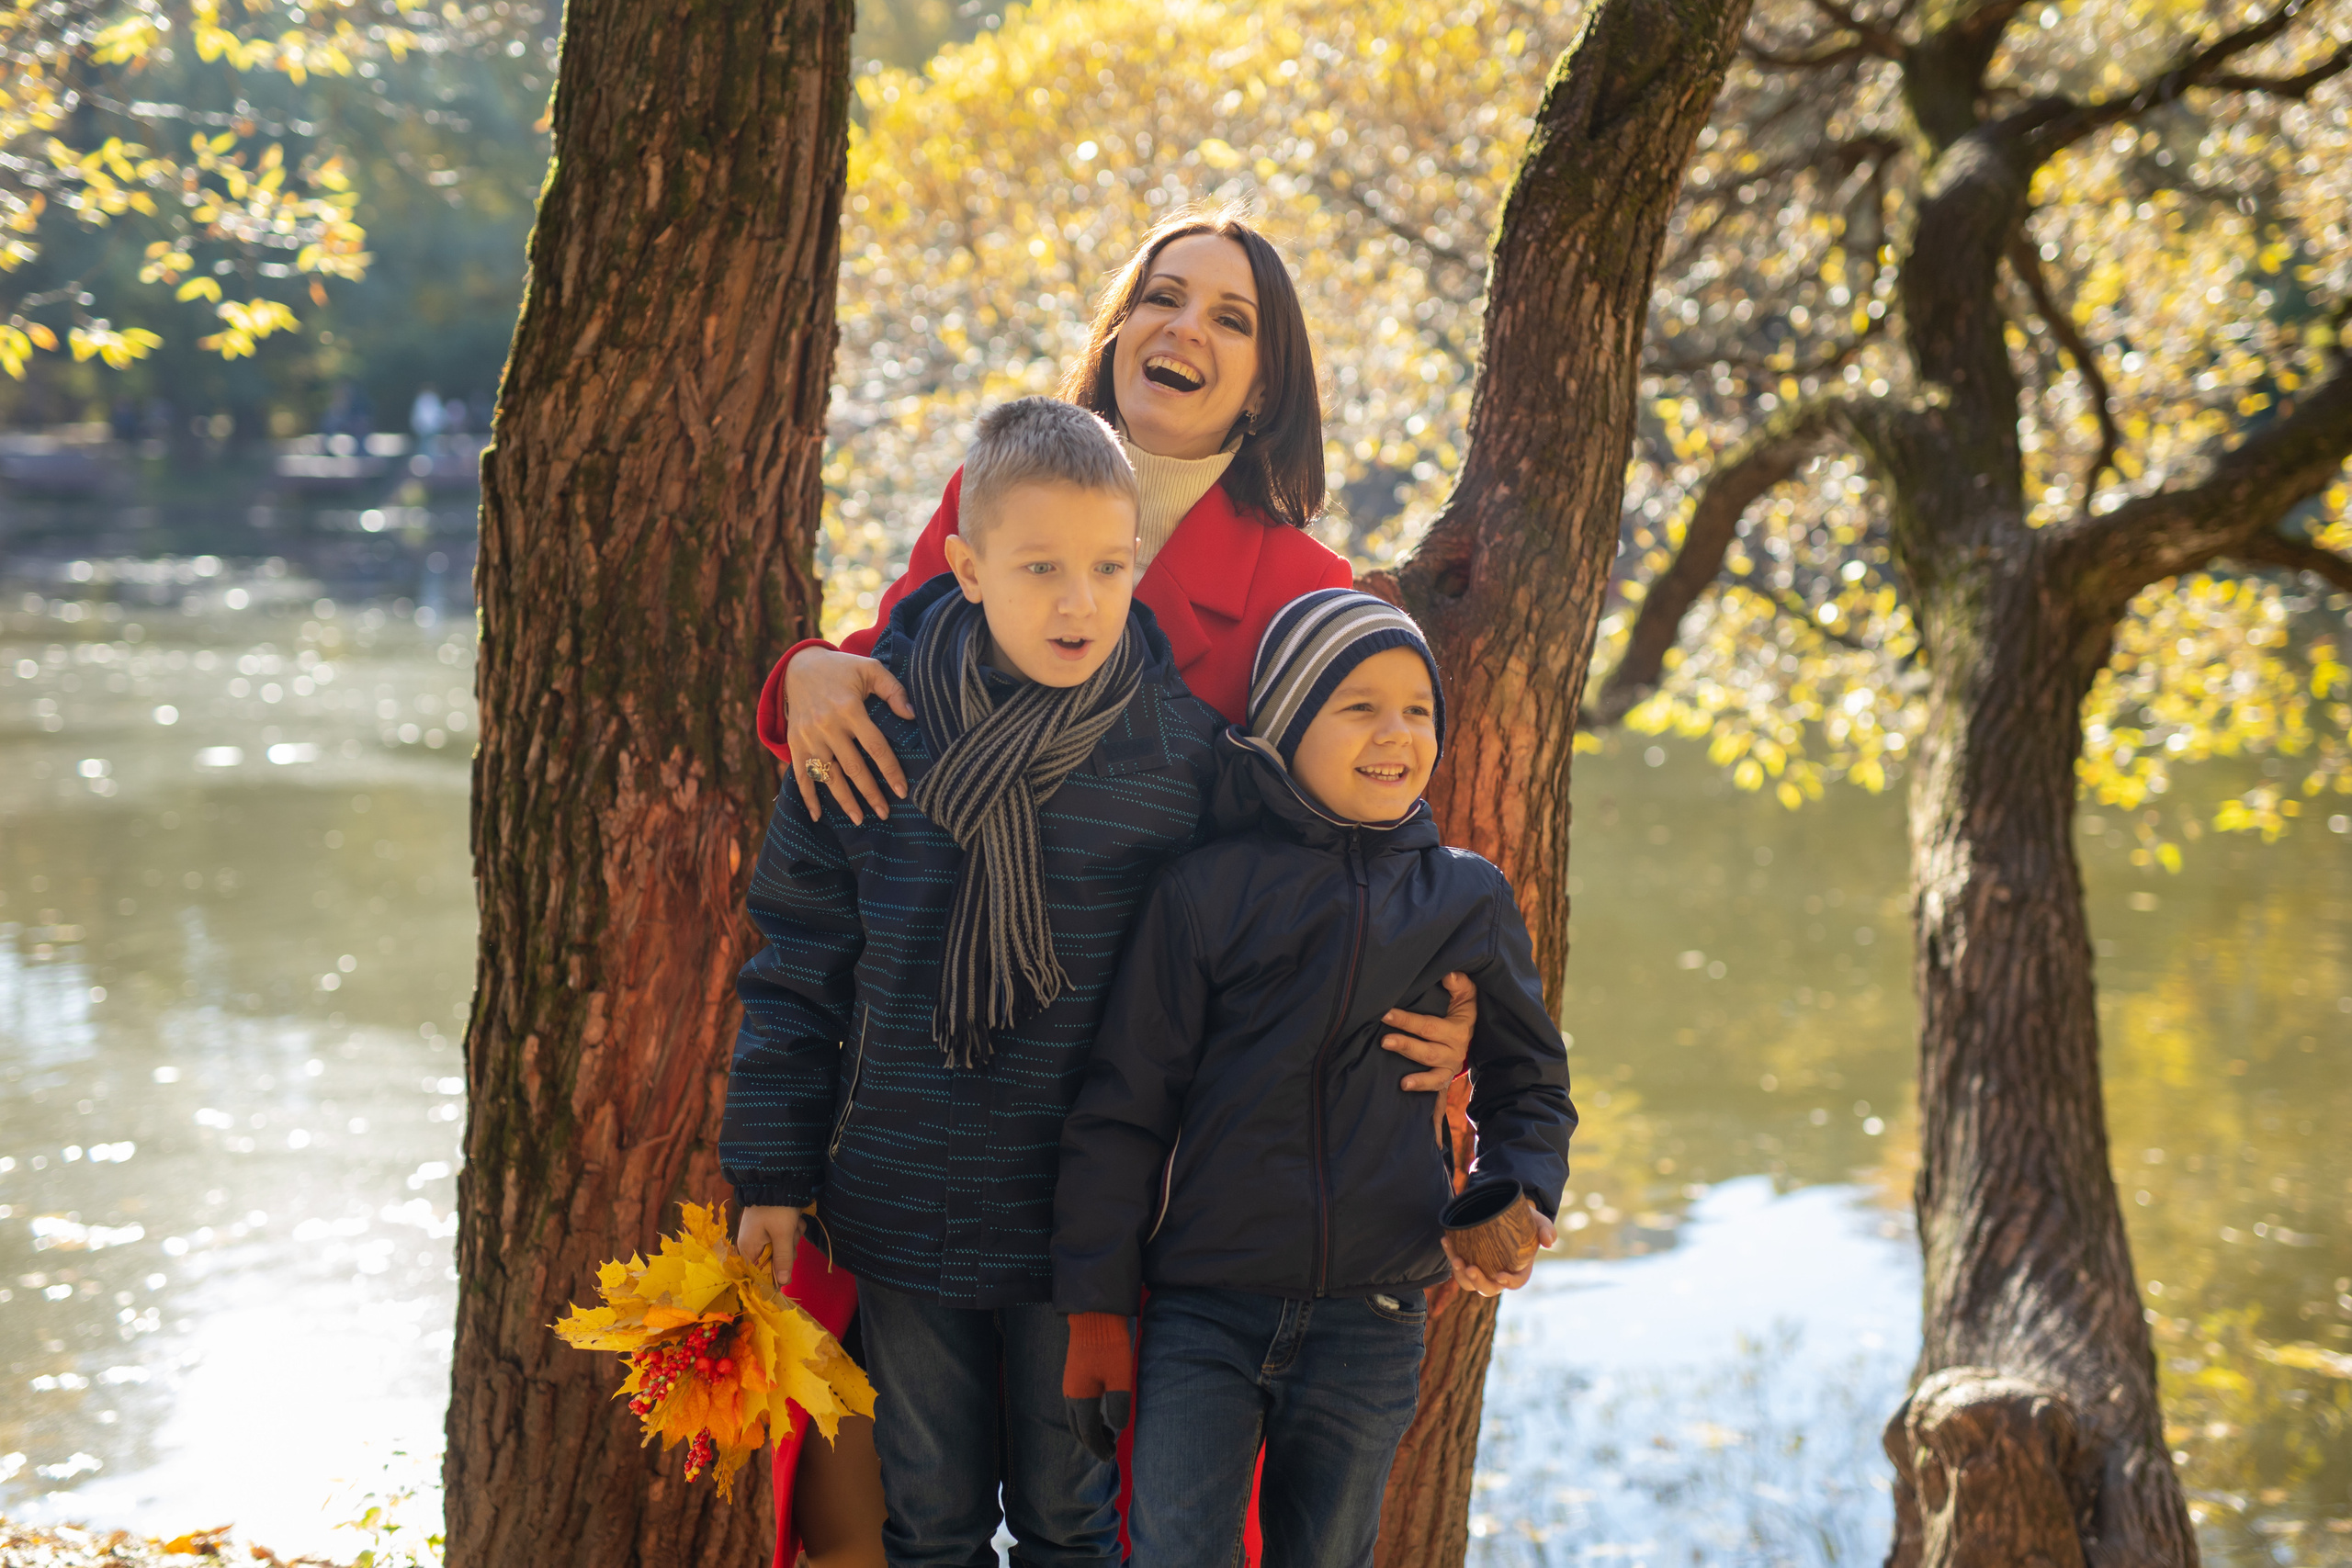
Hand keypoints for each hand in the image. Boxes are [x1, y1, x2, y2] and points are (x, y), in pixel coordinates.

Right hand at [736, 1205, 804, 1294]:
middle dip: (788, 1248)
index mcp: (748, 1248)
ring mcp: (762, 1234)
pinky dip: (792, 1228)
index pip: (761, 1273)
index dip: (777, 1272)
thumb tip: (783, 1284)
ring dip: (792, 1236)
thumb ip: (783, 1259)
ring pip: (783, 1247)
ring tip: (792, 1222)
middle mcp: (752, 1243)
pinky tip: (794, 1218)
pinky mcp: (771, 1226)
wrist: (778, 1180)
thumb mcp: (782, 1235)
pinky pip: (785, 1236)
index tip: (789, 1263)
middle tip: (790, 1234)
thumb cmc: (777, 1209)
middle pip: (775, 1260)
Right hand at [785, 647, 914, 824]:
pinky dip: (807, 796)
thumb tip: (912, 716)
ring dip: (843, 800)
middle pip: (853, 767)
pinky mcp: (795, 742)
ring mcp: (809, 736)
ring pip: (828, 775)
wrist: (800, 666)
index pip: (875, 747)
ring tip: (859, 819)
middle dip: (870, 793)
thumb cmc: (843, 669)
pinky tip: (817, 815)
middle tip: (884, 813)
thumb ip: (894, 691)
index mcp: (849, 708)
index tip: (902, 791)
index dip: (890, 770)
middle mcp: (828, 725)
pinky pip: (800, 774)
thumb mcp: (871, 670)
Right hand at [1061, 1312, 1133, 1462]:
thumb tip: (1118, 1428)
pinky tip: (1101, 1411)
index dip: (1099, 1448)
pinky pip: (1076, 1404)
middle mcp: (1070, 1394)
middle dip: (1092, 1442)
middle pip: (1077, 1428)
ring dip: (1089, 1428)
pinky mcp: (1074, 1374)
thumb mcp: (1120, 1377)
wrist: (1094, 1317)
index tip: (1110, 1457)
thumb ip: (1119, 1405)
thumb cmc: (1109, 1346)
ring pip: (1075, 1416)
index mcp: (1081, 1399)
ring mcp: (1070, 1384)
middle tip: (1110, 1449)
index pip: (1087, 1433)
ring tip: (1109, 1432)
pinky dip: (1087, 1415)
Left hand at [1380, 971, 1475, 1091]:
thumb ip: (1458, 983)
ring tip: (1390, 1055)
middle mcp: (1456, 1049)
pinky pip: (1436, 1084)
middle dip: (1404, 1042)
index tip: (1386, 1014)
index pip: (1429, 1026)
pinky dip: (1421, 1085)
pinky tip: (1403, 1085)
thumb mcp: (1465, 994)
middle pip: (1427, 1048)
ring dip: (1409, 1059)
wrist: (1472, 1034)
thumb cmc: (1461, 1009)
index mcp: (1458, 1029)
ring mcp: (1450, 1064)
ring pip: (1429, 1064)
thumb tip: (1448, 974)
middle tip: (1383, 1040)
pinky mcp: (1446, 1076)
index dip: (1407, 1020)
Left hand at [1442, 1209, 1555, 1295]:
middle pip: (1488, 1289)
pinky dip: (1450, 1254)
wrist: (1507, 1212)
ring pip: (1469, 1282)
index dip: (1509, 1283)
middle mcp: (1499, 1273)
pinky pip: (1458, 1263)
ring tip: (1456, 1259)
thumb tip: (1549, 1241)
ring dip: (1460, 1275)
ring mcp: (1483, 1268)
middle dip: (1478, 1282)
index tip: (1500, 1275)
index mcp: (1518, 1269)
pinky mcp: (1469, 1259)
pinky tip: (1446, 1240)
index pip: (1515, 1283)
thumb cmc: (1525, 1221)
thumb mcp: (1539, 1221)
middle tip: (1470, 1268)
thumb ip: (1546, 1229)